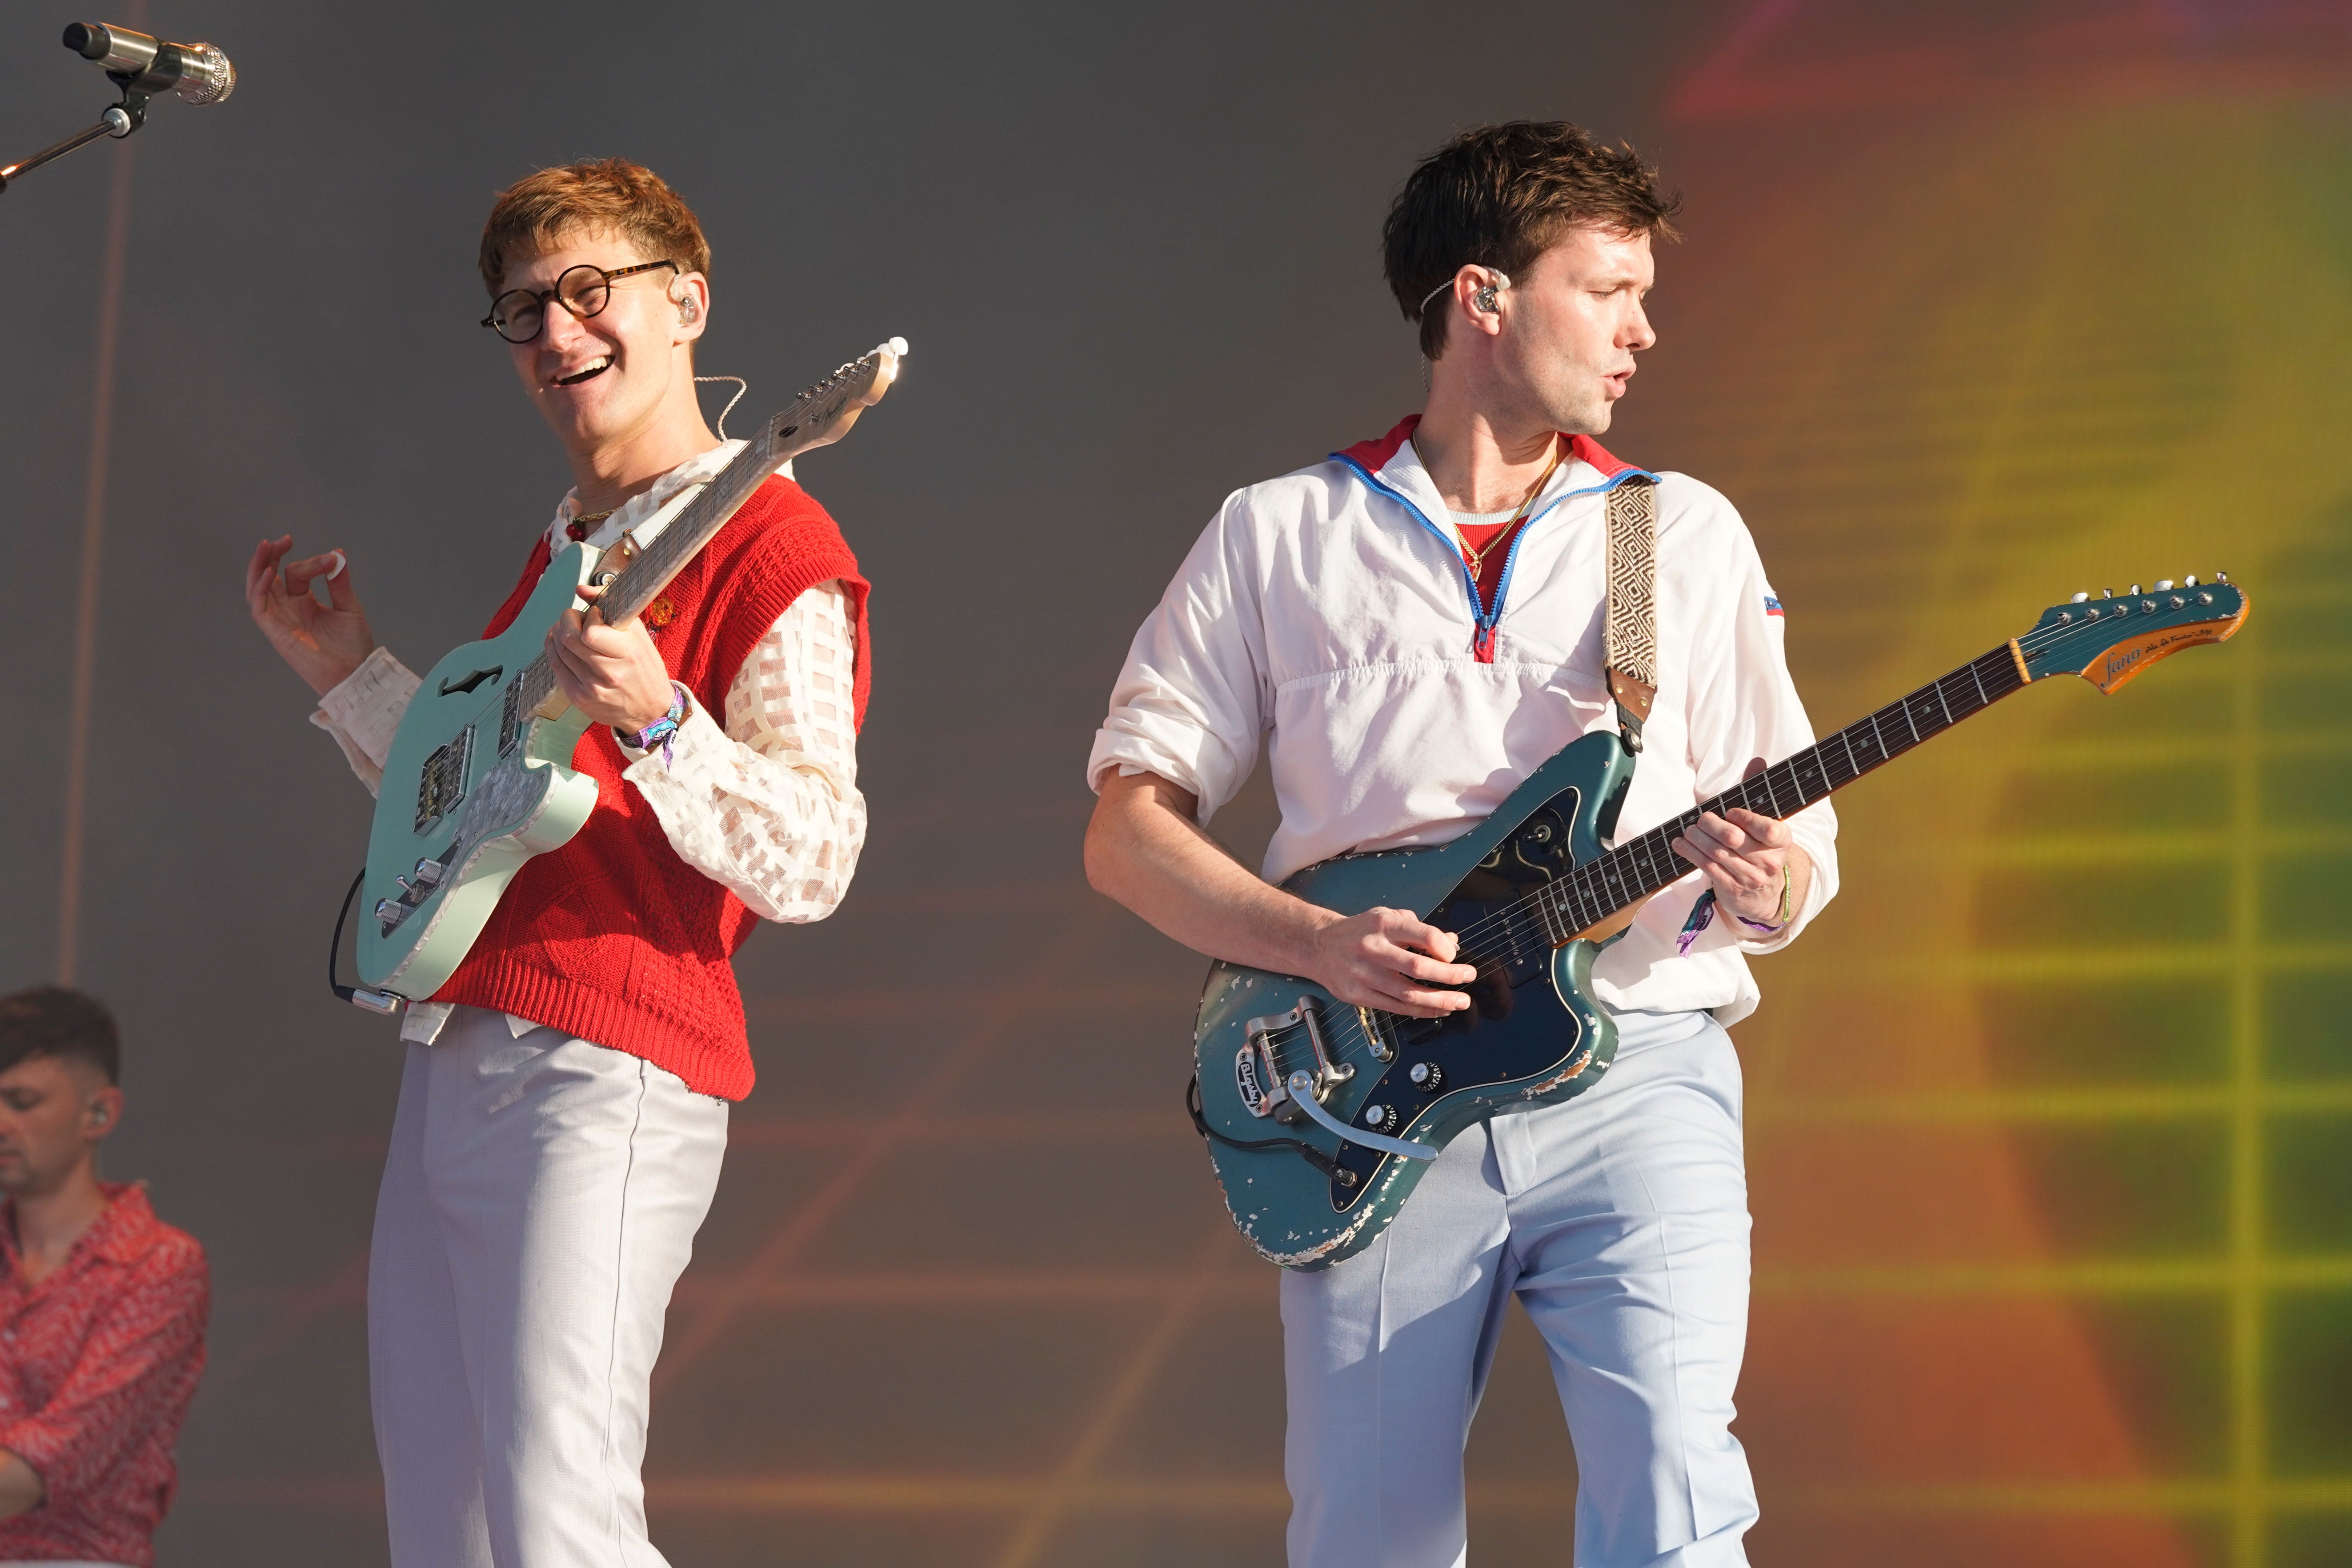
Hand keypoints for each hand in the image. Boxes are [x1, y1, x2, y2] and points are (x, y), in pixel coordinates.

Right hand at [246, 536, 375, 695]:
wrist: (355, 673)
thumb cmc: (353, 647)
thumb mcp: (349, 608)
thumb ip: (339, 583)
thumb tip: (337, 553)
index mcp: (305, 603)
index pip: (296, 574)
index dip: (311, 562)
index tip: (331, 559)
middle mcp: (289, 610)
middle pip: (269, 578)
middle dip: (272, 556)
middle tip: (283, 540)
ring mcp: (281, 621)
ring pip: (258, 589)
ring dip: (258, 567)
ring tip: (266, 546)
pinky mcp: (276, 633)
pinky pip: (260, 608)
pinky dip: (260, 589)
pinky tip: (269, 573)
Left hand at [546, 581, 677, 732]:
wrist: (650, 710)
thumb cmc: (645, 669)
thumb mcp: (638, 635)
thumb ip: (611, 608)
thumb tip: (581, 589)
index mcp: (628, 654)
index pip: (590, 632)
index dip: (588, 617)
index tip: (595, 615)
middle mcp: (609, 674)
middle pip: (569, 639)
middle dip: (567, 620)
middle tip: (573, 617)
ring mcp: (591, 689)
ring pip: (559, 651)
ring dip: (558, 633)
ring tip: (567, 629)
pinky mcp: (579, 698)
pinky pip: (557, 668)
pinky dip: (555, 651)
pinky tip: (562, 645)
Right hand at [1304, 906, 1477, 1018]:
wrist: (1318, 946)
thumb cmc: (1357, 932)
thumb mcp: (1386, 917)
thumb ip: (1418, 929)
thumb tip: (1450, 943)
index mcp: (1383, 924)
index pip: (1423, 935)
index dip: (1445, 948)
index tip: (1455, 956)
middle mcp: (1373, 948)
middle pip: (1418, 966)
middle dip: (1449, 976)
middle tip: (1468, 977)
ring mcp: (1365, 974)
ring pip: (1408, 993)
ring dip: (1439, 1000)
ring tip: (1459, 1002)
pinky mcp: (1359, 995)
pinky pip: (1395, 1007)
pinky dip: (1420, 1011)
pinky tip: (1437, 1010)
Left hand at [1671, 807, 1799, 926]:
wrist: (1762, 894)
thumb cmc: (1758, 849)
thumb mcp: (1765, 827)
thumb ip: (1758, 795)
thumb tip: (1756, 762)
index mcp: (1781, 842)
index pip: (1767, 829)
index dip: (1744, 818)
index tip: (1729, 812)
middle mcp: (1769, 861)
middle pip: (1732, 837)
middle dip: (1710, 824)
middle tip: (1702, 819)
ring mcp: (1751, 877)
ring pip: (1716, 851)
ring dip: (1696, 837)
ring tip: (1689, 830)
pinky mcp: (1732, 888)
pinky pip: (1706, 866)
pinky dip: (1689, 852)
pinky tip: (1680, 844)